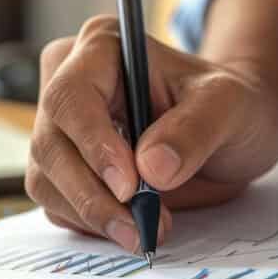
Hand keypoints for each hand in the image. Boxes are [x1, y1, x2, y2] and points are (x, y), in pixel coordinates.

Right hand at [26, 16, 277, 251]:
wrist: (231, 132)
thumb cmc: (229, 104)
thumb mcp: (229, 105)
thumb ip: (195, 129)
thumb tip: (152, 168)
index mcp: (102, 47)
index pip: (71, 97)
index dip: (93, 144)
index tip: (129, 186)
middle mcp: (70, 82)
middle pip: (51, 144)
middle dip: (92, 194)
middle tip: (139, 226)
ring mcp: (62, 128)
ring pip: (46, 180)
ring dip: (91, 216)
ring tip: (144, 231)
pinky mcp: (65, 169)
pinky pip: (59, 204)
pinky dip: (91, 225)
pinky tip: (131, 227)